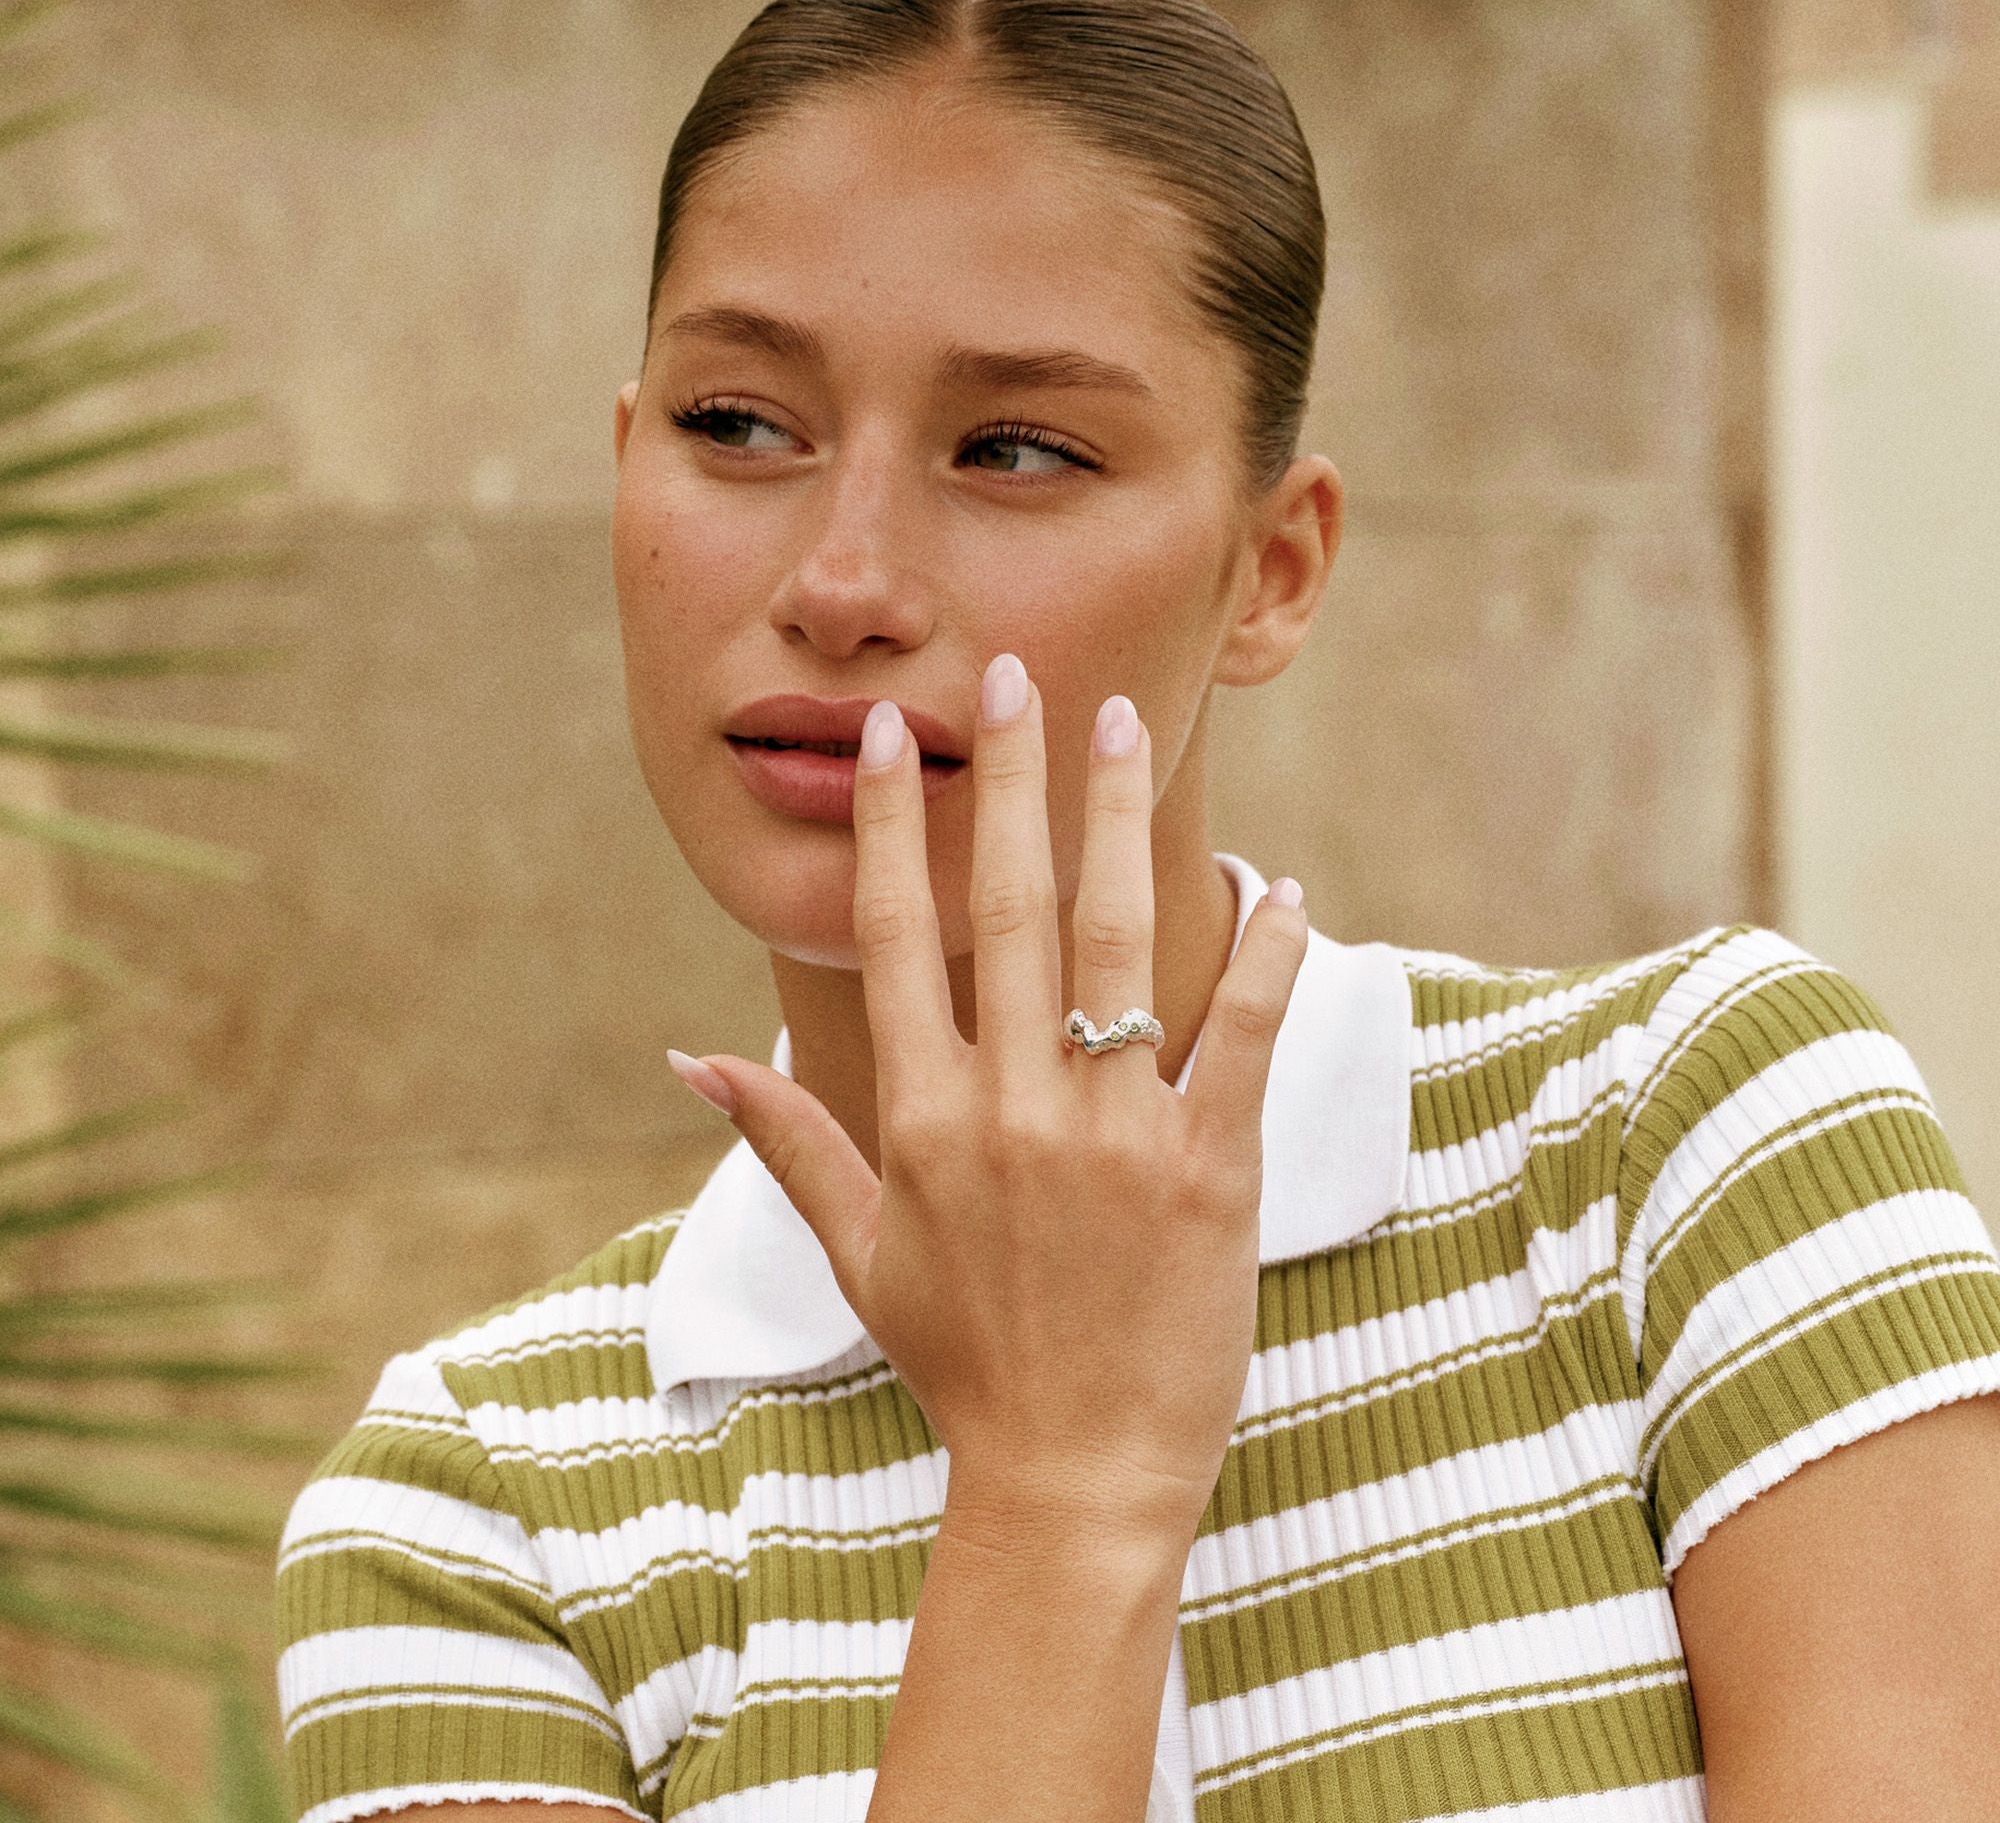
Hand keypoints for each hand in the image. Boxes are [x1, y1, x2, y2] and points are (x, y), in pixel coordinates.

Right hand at [677, 653, 1309, 1539]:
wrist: (1072, 1477)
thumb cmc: (963, 1362)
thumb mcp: (857, 1252)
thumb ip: (785, 1140)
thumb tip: (688, 1060)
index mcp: (921, 1118)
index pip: (897, 937)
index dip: (896, 827)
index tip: (895, 736)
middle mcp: (1009, 1107)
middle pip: (1011, 910)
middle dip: (1011, 781)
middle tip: (1017, 676)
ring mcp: (1112, 1135)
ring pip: (1118, 946)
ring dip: (1121, 826)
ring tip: (1127, 729)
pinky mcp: (1207, 1171)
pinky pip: (1238, 1036)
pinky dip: (1262, 956)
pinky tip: (1279, 887)